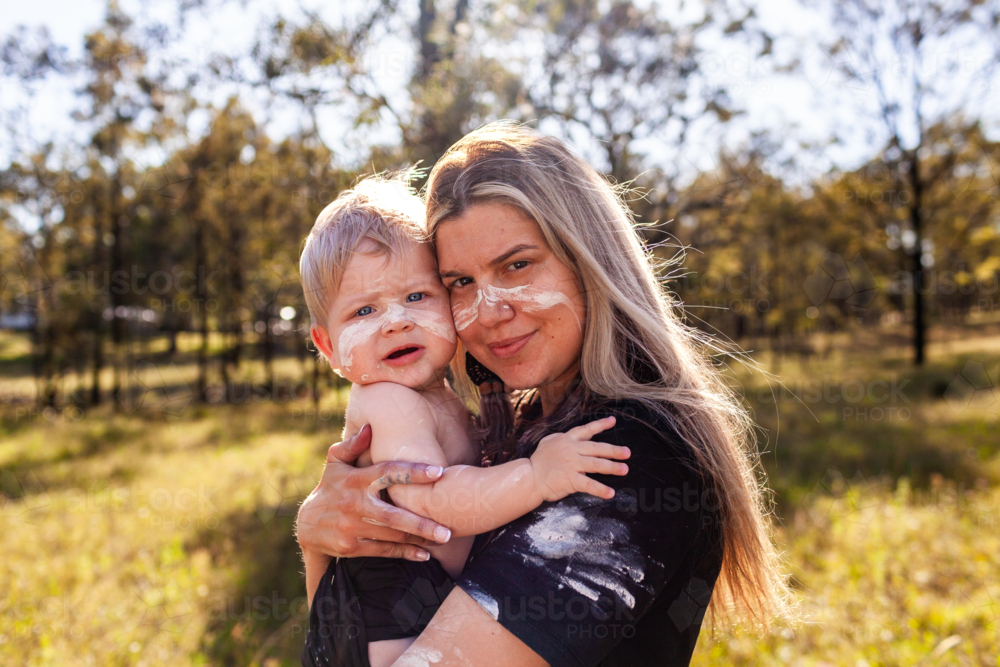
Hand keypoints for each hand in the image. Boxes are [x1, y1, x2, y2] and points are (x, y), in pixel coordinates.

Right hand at [295, 424, 452, 561]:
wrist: (307, 525)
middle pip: (393, 515)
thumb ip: (352, 445)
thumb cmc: (331, 487)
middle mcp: (355, 504)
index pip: (388, 473)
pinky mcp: (351, 547)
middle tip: (448, 529)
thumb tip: (370, 427)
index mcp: (356, 480)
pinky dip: (405, 553)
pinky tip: (424, 554)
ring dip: (419, 539)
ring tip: (443, 539)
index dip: (413, 472)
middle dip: (422, 523)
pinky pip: (383, 550)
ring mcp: (352, 527)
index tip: (439, 472)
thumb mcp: (335, 462)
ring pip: (392, 535)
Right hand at [529, 416, 629, 502]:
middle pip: (597, 448)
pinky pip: (589, 484)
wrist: (529, 477)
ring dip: (612, 467)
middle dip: (614, 450)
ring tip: (625, 469)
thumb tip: (567, 435)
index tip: (613, 421)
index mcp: (567, 440)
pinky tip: (610, 493)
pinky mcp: (571, 480)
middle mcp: (572, 450)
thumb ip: (560, 438)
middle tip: (627, 452)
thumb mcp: (547, 442)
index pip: (587, 430)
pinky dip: (601, 489)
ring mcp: (572, 465)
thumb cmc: (538, 461)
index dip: (601, 425)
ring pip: (596, 464)